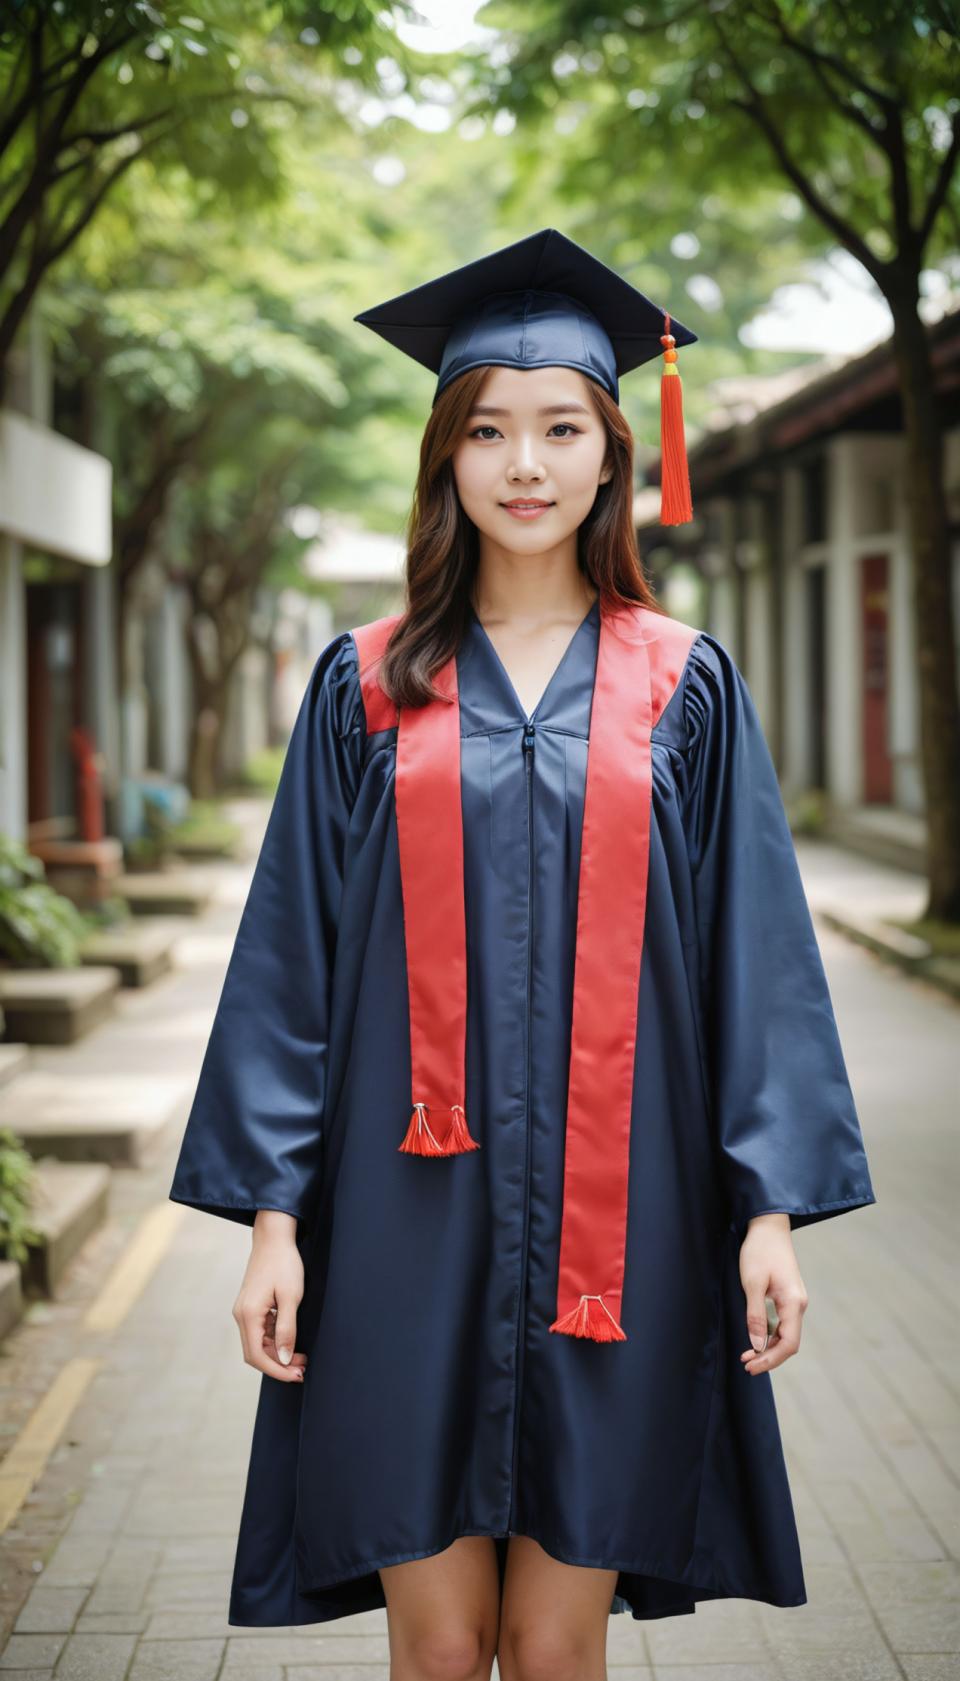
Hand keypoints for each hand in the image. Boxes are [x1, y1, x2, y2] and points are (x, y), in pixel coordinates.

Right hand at [232, 1210, 306, 1383]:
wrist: (273, 1238)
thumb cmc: (284, 1264)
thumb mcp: (291, 1297)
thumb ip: (286, 1330)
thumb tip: (282, 1358)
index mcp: (248, 1314)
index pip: (257, 1356)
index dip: (276, 1370)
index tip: (297, 1376)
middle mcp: (241, 1315)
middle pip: (255, 1353)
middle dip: (278, 1365)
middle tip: (302, 1369)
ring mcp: (244, 1311)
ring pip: (258, 1344)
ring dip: (277, 1354)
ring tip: (301, 1358)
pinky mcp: (251, 1307)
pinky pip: (260, 1332)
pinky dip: (274, 1341)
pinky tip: (291, 1340)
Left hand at [738, 1212, 807, 1375]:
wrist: (768, 1227)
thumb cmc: (759, 1251)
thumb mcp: (752, 1283)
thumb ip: (755, 1316)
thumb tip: (757, 1346)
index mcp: (793, 1303)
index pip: (788, 1344)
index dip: (770, 1360)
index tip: (750, 1365)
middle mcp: (798, 1305)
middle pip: (788, 1343)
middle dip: (768, 1357)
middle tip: (746, 1364)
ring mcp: (795, 1301)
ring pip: (786, 1334)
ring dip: (769, 1348)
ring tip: (748, 1354)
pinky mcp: (788, 1296)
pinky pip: (782, 1323)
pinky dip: (770, 1335)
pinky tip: (756, 1337)